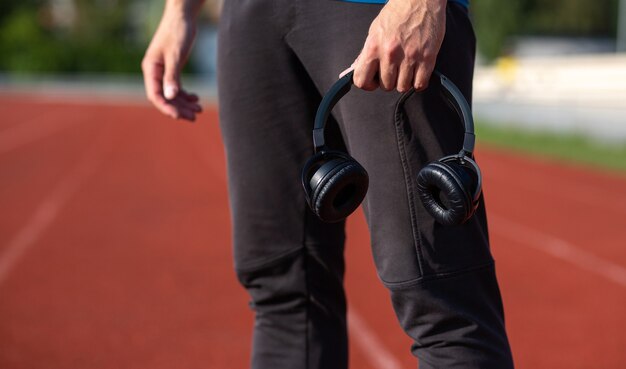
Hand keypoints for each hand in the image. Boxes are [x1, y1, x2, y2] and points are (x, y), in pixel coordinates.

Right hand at [142, 5, 202, 120]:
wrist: (182, 15)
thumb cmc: (177, 32)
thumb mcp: (176, 56)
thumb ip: (172, 76)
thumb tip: (170, 97)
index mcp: (151, 68)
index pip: (155, 95)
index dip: (167, 108)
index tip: (180, 116)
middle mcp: (155, 71)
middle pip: (165, 97)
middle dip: (179, 108)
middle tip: (195, 117)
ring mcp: (163, 70)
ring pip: (172, 93)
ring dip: (184, 103)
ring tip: (199, 110)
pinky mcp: (172, 68)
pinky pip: (177, 86)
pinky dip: (186, 94)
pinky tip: (196, 99)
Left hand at [342, 0, 445, 92]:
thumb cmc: (397, 13)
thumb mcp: (374, 31)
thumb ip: (366, 53)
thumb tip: (354, 70)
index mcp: (374, 46)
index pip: (362, 80)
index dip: (367, 84)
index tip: (374, 80)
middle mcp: (390, 53)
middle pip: (386, 86)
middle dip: (389, 80)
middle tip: (394, 69)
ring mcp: (410, 56)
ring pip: (402, 87)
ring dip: (404, 81)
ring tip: (406, 69)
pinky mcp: (428, 57)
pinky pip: (420, 84)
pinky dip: (418, 82)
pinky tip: (417, 72)